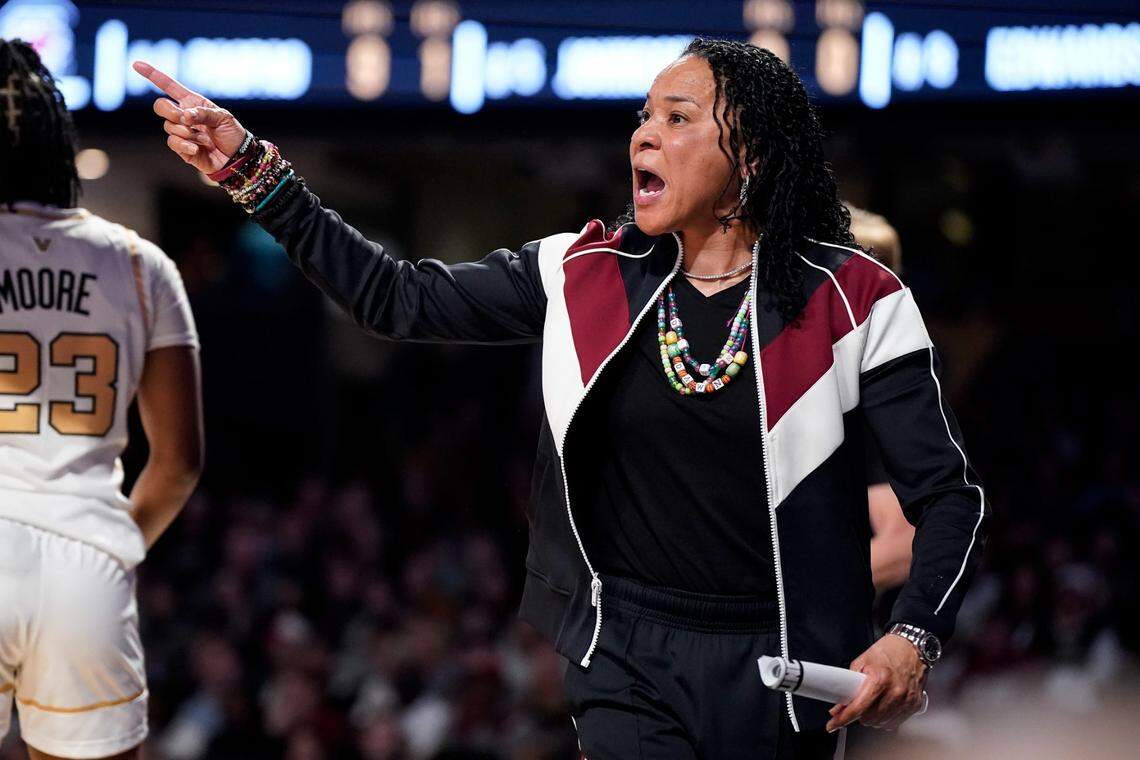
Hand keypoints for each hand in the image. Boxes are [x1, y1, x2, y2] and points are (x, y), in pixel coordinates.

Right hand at [131, 61, 245, 174]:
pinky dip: (184, 144)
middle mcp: (184, 116)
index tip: (136, 65)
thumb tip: (184, 116)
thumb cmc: (232, 134)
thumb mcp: (223, 117)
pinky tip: (197, 148)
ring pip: (168, 126)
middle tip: (186, 120)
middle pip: (161, 106)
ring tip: (202, 138)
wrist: (238, 157)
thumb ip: (203, 113)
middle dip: (170, 111)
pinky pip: (172, 142)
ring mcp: (181, 132)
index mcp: (192, 103)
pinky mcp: (181, 148)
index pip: (169, 87)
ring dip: (185, 131)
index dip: (153, 75)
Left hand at [825, 634, 926, 731]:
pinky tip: (883, 707)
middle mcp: (895, 692)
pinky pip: (895, 722)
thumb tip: (839, 702)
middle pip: (869, 718)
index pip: (858, 707)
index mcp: (880, 679)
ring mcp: (906, 700)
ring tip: (871, 704)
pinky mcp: (914, 705)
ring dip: (872, 718)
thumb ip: (849, 681)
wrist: (912, 647)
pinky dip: (886, 718)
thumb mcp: (863, 660)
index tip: (833, 724)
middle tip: (856, 706)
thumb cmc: (888, 651)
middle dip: (858, 715)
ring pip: (881, 723)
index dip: (843, 718)